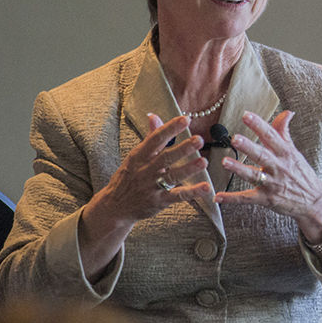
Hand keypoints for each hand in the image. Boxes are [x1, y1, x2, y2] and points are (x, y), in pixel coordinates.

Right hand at [89, 114, 209, 225]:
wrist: (115, 207)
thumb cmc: (128, 177)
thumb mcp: (135, 156)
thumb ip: (150, 137)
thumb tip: (154, 116)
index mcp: (139, 156)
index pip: (156, 139)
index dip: (171, 128)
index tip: (186, 119)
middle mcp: (145, 170)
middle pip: (166, 158)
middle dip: (183, 148)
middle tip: (199, 139)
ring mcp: (152, 187)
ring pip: (172, 177)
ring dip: (189, 169)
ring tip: (204, 162)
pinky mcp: (159, 201)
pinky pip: (177, 196)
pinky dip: (193, 192)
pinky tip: (206, 187)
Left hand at [214, 110, 321, 242]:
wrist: (315, 202)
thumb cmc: (303, 175)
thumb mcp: (295, 152)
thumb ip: (285, 132)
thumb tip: (287, 112)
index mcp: (286, 153)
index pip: (271, 136)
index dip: (259, 125)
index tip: (246, 115)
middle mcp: (279, 167)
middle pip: (262, 155)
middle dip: (248, 146)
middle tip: (235, 138)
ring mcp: (273, 184)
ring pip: (253, 176)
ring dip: (239, 169)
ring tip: (224, 161)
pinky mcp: (267, 199)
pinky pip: (247, 198)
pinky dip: (232, 198)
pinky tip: (218, 196)